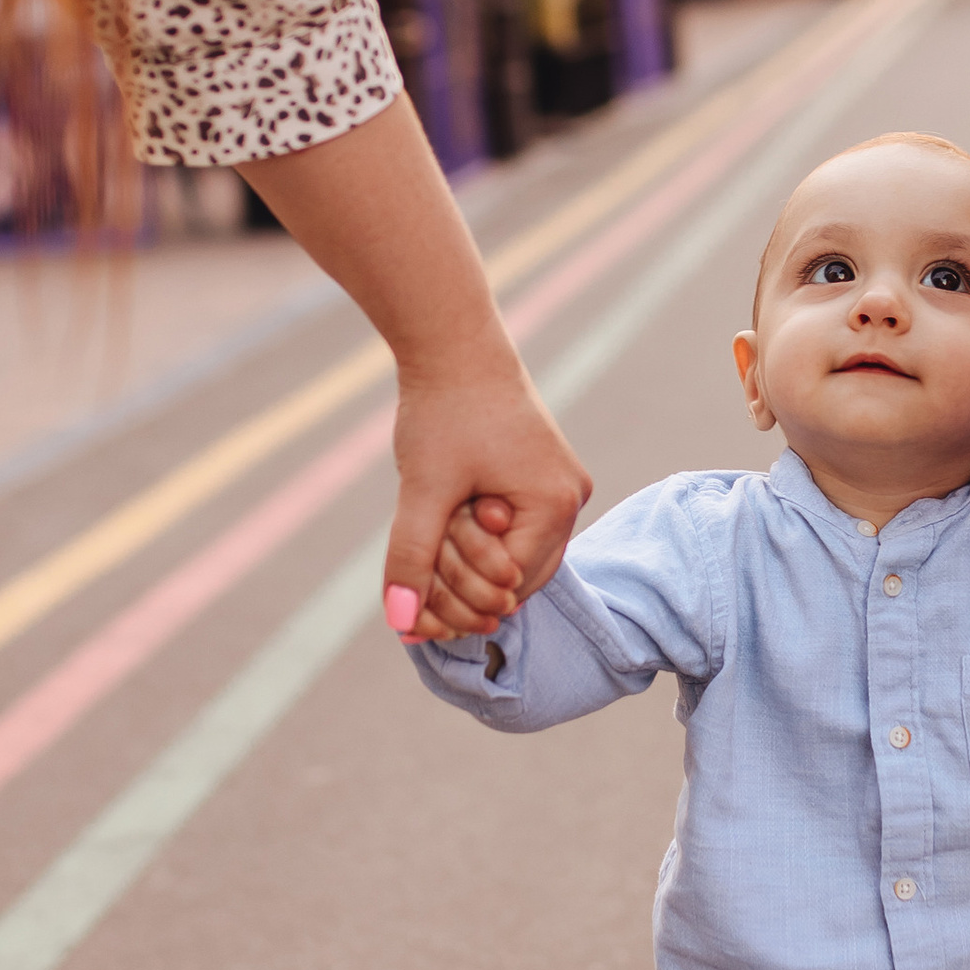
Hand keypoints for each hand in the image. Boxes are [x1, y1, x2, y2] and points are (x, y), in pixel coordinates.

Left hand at [385, 361, 587, 637]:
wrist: (454, 346)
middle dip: (465, 589)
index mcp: (554, 504)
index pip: (510, 586)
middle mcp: (569, 500)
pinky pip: (515, 532)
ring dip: (470, 567)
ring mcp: (560, 488)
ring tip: (426, 556)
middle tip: (416, 593)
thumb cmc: (442, 411)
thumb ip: (413, 558)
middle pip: (519, 581)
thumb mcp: (423, 490)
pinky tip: (441, 540)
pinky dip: (479, 542)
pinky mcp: (541, 478)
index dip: (460, 603)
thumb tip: (399, 623)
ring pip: (516, 560)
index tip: (416, 614)